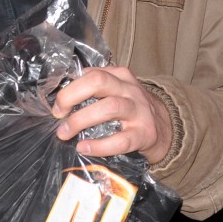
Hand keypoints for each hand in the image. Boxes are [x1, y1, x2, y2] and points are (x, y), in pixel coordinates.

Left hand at [53, 66, 172, 164]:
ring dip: (81, 120)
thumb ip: (96, 84)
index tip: (58, 106)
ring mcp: (138, 111)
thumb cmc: (131, 108)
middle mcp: (130, 90)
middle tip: (59, 115)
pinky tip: (84, 147)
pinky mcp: (143, 134)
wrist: (164, 127)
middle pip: (99, 82)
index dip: (70, 89)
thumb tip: (66, 88)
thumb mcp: (117, 89)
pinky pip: (120, 140)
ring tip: (65, 133)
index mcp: (121, 77)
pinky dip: (99, 145)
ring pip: (109, 107)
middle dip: (71, 96)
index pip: (93, 74)